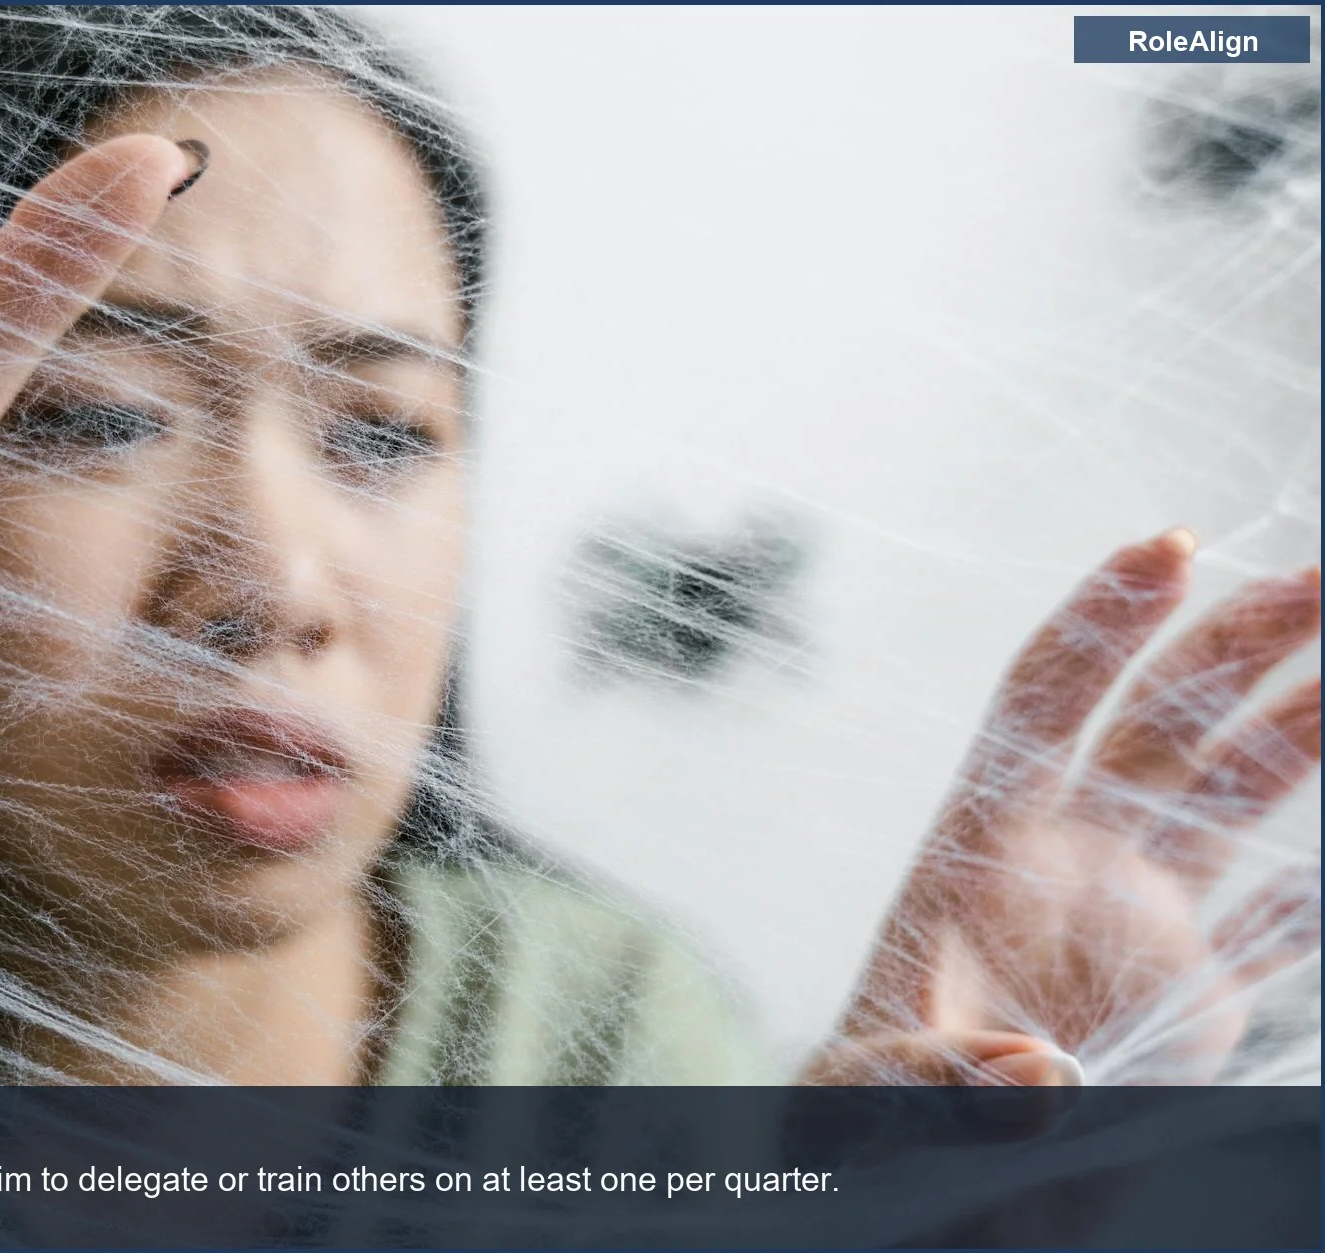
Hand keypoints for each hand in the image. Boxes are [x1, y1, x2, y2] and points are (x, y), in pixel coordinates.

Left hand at [820, 531, 1319, 1084]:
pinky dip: (1318, 890)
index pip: (1041, 705)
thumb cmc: (862, 1119)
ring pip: (1226, 796)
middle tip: (1324, 581)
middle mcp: (1066, 863)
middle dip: (1233, 645)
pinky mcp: (1185, 996)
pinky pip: (1271, 925)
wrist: (914, 1170)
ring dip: (1296, 729)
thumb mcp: (872, 1091)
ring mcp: (1133, 921)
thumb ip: (941, 1075)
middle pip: (1156, 723)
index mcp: (978, 849)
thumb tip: (1038, 1074)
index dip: (1101, 625)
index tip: (1166, 548)